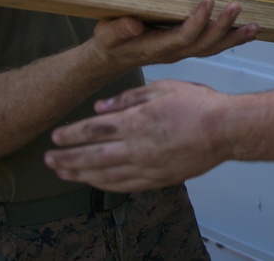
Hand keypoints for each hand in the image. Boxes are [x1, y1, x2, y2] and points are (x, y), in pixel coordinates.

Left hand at [46, 80, 230, 191]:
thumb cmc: (198, 104)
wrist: (225, 129)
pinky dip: (106, 185)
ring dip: (81, 175)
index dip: (71, 135)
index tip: (55, 137)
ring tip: (63, 174)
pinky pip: (125, 186)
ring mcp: (147, 166)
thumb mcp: (162, 87)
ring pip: (105, 175)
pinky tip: (95, 183)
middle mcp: (137, 147)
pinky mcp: (159, 179)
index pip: (94, 131)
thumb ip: (129, 98)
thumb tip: (101, 107)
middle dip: (67, 159)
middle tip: (48, 160)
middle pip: (93, 156)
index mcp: (137, 121)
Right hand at [91, 0, 256, 68]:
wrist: (113, 57)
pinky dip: (231, 40)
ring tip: (254, 27)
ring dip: (234, 37)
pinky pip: (213, 46)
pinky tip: (247, 32)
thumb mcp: (106, 36)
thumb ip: (118, 31)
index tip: (208, 0)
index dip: (198, 21)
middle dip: (223, 27)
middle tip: (237, 7)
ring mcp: (183, 52)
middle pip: (205, 43)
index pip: (184, 36)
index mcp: (158, 48)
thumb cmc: (109, 43)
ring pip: (213, 47)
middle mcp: (175, 52)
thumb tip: (134, 24)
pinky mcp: (188, 48)